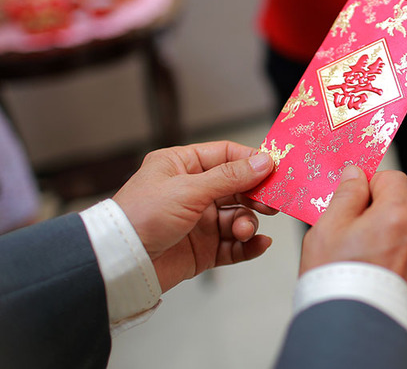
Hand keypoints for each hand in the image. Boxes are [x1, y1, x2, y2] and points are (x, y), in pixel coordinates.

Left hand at [112, 141, 276, 292]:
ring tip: (244, 231)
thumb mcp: (188, 190)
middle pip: (237, 187)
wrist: (119, 263)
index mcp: (181, 166)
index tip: (275, 170)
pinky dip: (249, 245)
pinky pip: (234, 245)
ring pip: (238, 217)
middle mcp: (192, 191)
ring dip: (247, 223)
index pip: (226, 155)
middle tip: (271, 203)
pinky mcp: (203, 249)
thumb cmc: (141, 217)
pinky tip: (259, 244)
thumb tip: (263, 162)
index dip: (251, 161)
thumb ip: (230, 177)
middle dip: (255, 196)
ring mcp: (199, 221)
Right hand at [300, 166, 406, 317]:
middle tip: (348, 240)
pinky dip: (393, 270)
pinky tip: (372, 283)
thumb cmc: (336, 281)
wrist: (349, 336)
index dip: (371, 185)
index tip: (353, 199)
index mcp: (399, 216)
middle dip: (375, 219)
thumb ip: (346, 194)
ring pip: (404, 240)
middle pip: (399, 211)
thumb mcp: (328, 228)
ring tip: (359, 267)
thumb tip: (356, 174)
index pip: (394, 179)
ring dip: (386, 245)